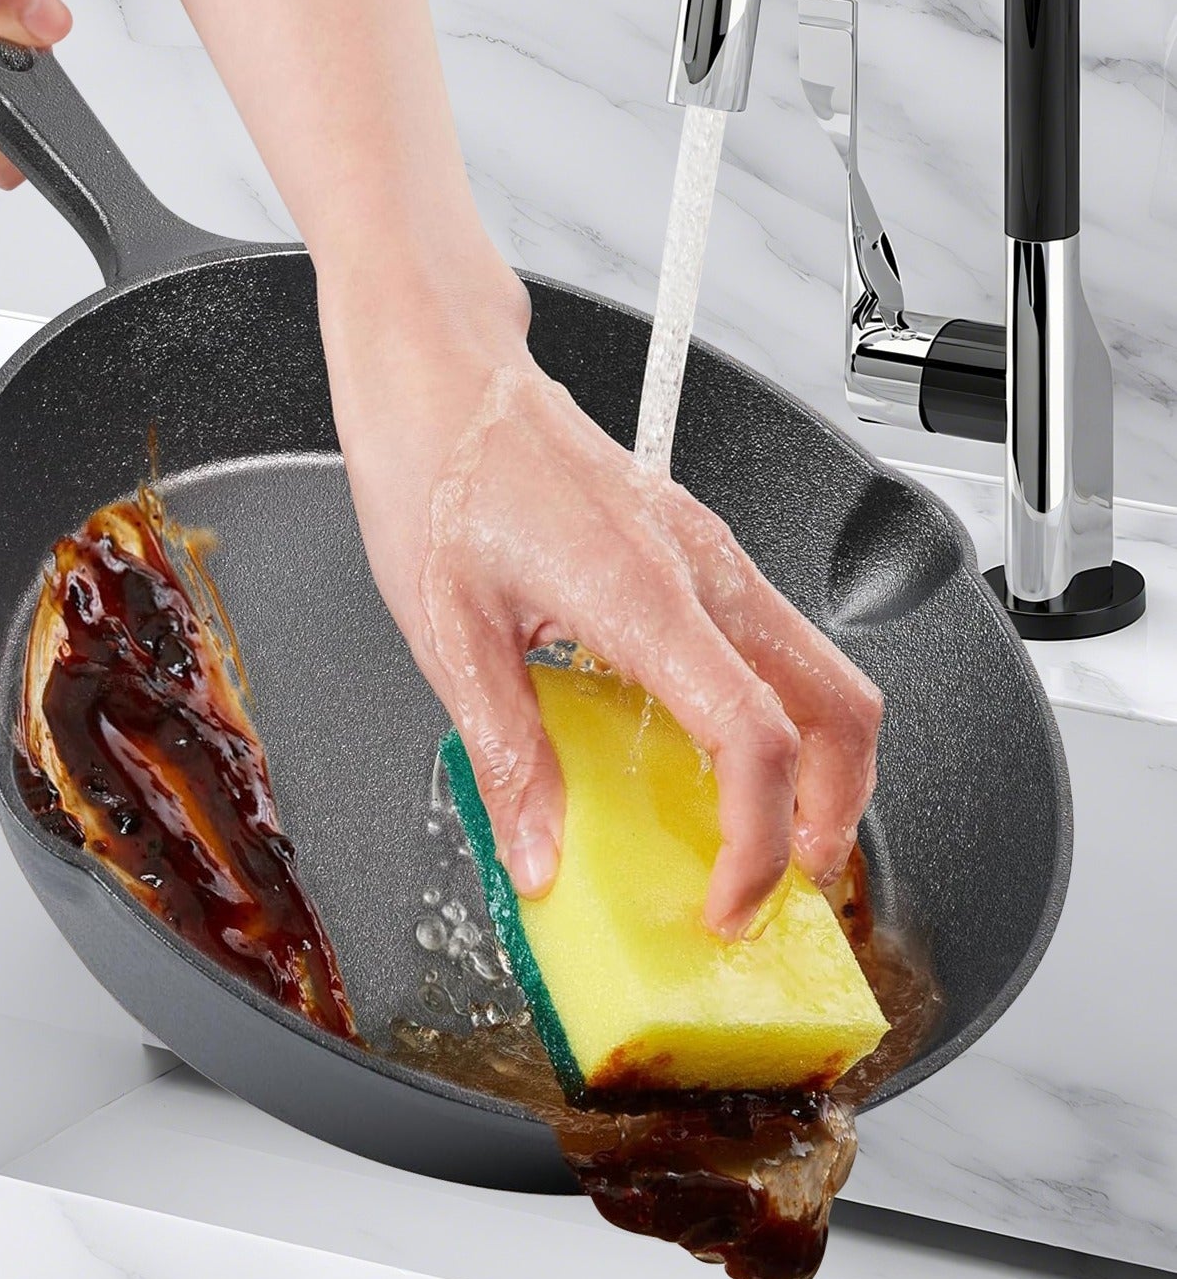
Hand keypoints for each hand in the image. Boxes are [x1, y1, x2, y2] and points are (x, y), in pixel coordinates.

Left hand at [320, 256, 883, 940]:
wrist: (443, 374)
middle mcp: (702, 570)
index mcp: (643, 595)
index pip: (756, 739)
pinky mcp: (697, 550)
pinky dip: (779, 717)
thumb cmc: (437, 473)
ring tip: (761, 835)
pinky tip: (710, 757)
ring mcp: (711, 554)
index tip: (727, 905)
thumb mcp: (449, 637)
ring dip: (819, 765)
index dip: (761, 842)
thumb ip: (509, 757)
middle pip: (840, 704)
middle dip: (838, 811)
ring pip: (821, 672)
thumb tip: (542, 856)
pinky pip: (773, 645)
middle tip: (787, 884)